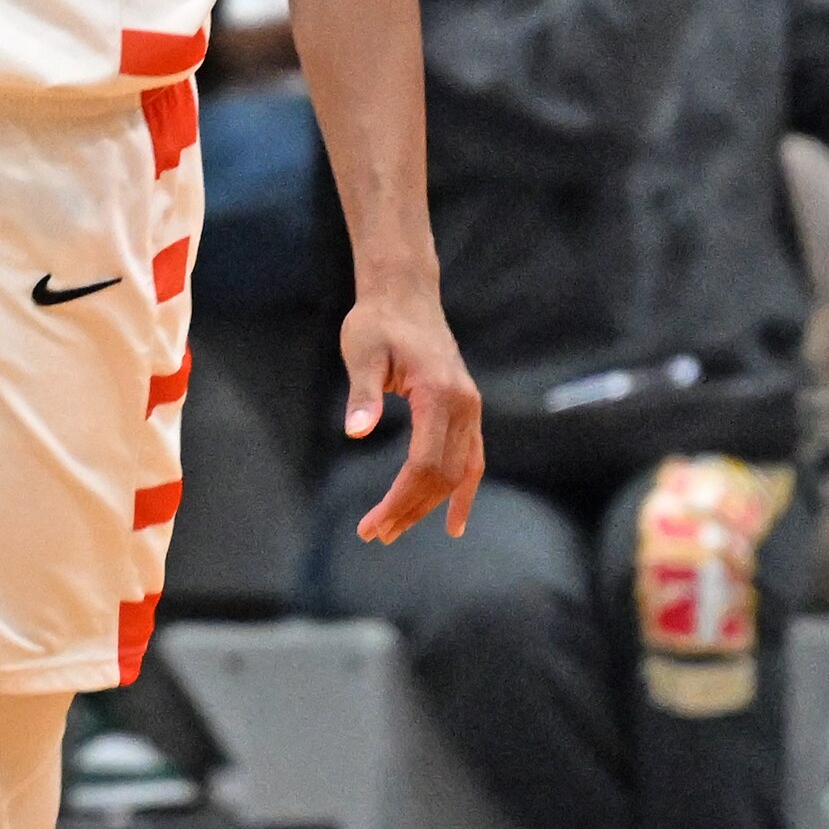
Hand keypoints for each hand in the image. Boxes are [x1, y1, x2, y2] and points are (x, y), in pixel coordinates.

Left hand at [340, 285, 482, 543]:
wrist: (405, 295)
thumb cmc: (378, 322)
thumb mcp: (362, 352)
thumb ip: (362, 393)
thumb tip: (355, 431)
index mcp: (440, 394)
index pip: (424, 464)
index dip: (400, 500)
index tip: (371, 524)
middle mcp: (464, 405)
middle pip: (443, 475)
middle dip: (410, 509)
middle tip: (374, 533)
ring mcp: (471, 409)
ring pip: (458, 473)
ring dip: (429, 506)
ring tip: (395, 530)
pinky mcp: (467, 410)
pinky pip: (473, 460)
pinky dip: (464, 492)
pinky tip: (454, 522)